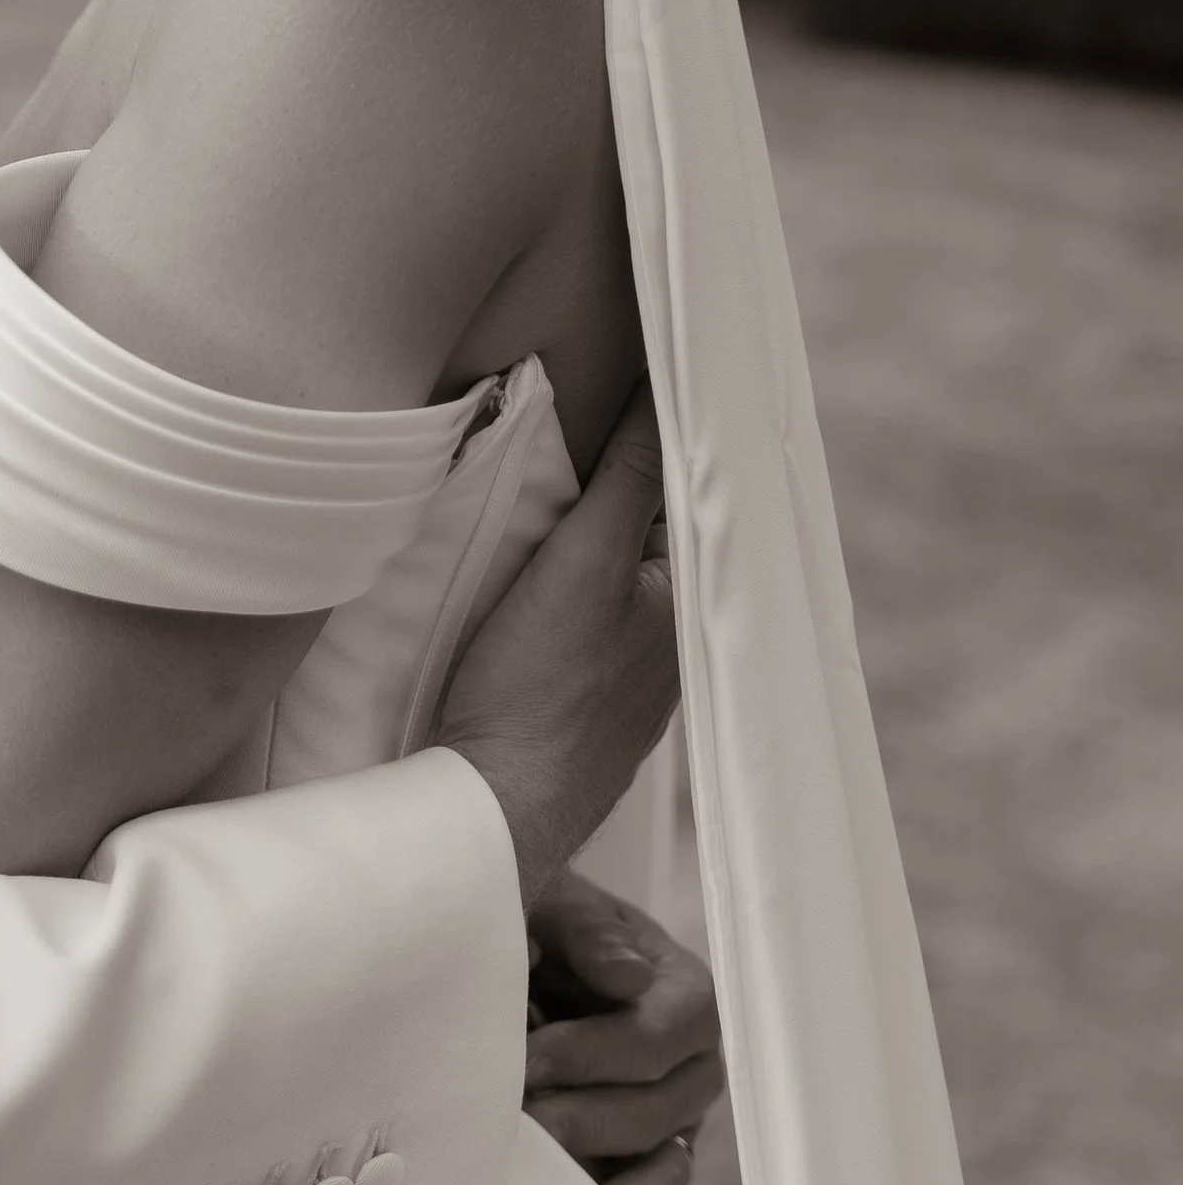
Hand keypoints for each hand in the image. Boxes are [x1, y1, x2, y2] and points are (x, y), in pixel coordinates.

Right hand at [431, 383, 678, 907]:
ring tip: (570, 489)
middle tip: (595, 422)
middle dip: (630, 485)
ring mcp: (636, 679)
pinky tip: (548, 585)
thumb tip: (670, 392)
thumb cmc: (539, 687)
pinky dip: (581, 592)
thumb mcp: (584, 560)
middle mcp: (676, 640)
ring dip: (602, 539)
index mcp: (690, 598)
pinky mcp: (593, 704)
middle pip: (654, 536)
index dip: (660, 436)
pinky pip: (598, 623)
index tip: (642, 378)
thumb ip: (631, 477)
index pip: (683, 492)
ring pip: (626, 581)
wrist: (496, 806)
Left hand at [524, 874, 723, 1184]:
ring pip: (667, 1178)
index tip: (528, 1058)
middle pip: (660, 1112)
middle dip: (585, 1120)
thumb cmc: (535, 930)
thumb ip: (587, 933)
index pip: (660, 1037)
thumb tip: (629, 977)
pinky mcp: (649, 1179)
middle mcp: (688, 1070)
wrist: (510, 964)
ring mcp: (673, 1130)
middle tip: (520, 1128)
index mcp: (680, 997)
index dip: (594, 1053)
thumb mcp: (552, 906)